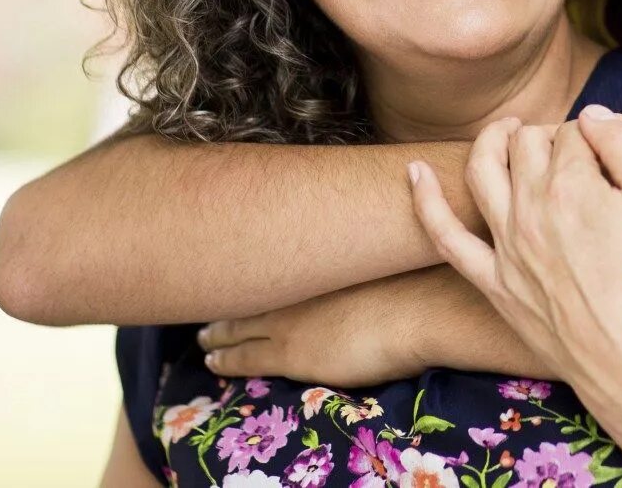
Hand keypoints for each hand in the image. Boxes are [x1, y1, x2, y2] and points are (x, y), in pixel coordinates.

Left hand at [200, 269, 444, 386]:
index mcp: (319, 264)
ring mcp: (290, 319)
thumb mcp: (384, 261)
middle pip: (250, 293)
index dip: (253, 272)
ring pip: (238, 326)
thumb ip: (365, 261)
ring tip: (202, 337)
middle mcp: (298, 287)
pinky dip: (224, 359)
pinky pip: (244, 358)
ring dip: (216, 331)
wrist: (419, 310)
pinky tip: (212, 362)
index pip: (274, 267)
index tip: (238, 270)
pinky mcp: (290, 353)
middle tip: (207, 300)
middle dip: (226, 299)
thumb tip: (367, 258)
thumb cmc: (416, 284)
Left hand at [408, 107, 621, 389]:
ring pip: (482, 171)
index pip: (572, 133)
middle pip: (526, 145)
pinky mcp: (494, 282)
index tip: (611, 155)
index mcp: (572, 183)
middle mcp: (530, 207)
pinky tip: (415, 171)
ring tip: (505, 130)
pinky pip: (446, 237)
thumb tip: (592, 115)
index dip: (593, 136)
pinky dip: (426, 200)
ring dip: (491, 140)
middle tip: (571, 148)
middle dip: (548, 134)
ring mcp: (506, 246)